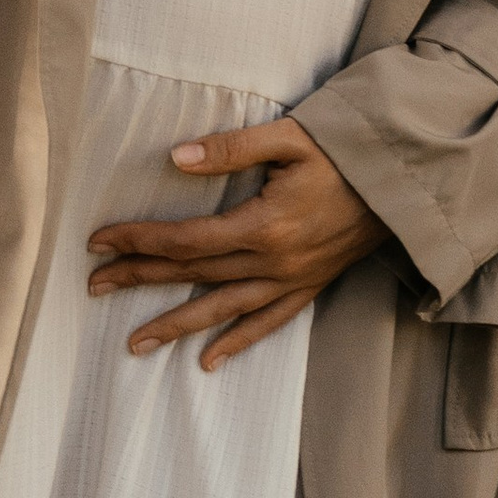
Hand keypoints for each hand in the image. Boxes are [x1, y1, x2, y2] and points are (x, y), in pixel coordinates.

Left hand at [87, 117, 386, 365]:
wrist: (401, 182)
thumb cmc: (344, 150)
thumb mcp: (290, 136)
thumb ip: (233, 147)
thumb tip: (176, 156)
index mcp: (264, 224)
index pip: (186, 240)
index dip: (140, 240)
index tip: (100, 240)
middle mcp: (273, 263)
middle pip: (194, 276)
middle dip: (141, 278)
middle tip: (95, 285)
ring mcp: (291, 282)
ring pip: (221, 310)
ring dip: (175, 325)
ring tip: (134, 342)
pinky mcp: (308, 288)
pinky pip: (266, 323)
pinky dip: (236, 342)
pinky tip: (208, 361)